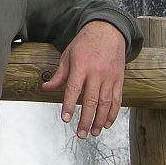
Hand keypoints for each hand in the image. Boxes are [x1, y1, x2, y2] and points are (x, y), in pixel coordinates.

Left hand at [41, 20, 126, 137]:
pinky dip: (113, 113)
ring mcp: (110, 76)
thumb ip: (59, 74)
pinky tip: (107, 123)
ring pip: (106, 103)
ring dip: (99, 120)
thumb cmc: (84, 43)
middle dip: (86, 119)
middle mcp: (97, 72)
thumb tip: (45, 88)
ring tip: (93, 132)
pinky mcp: (120, 79)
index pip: (74, 89)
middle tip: (80, 134)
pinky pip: (117, 99)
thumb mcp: (67, 55)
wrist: (108, 31)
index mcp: (81, 65)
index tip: (65, 119)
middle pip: (91, 100)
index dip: (69, 105)